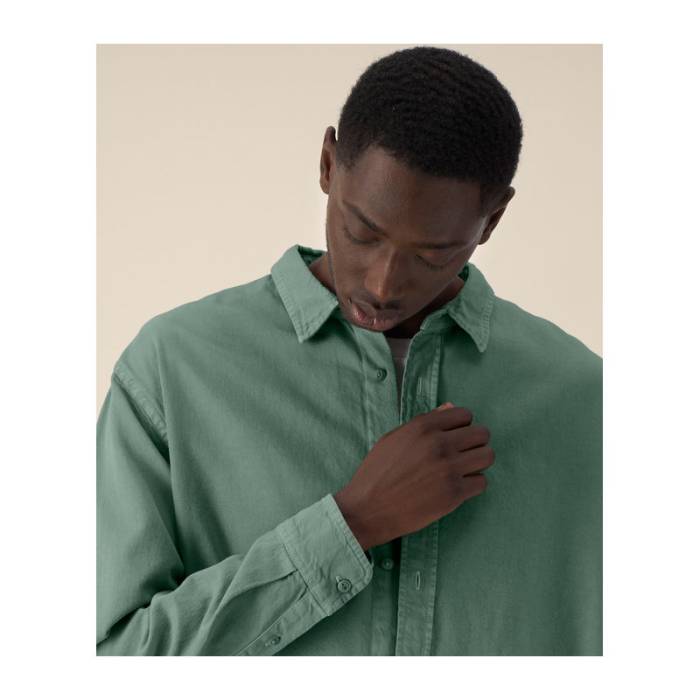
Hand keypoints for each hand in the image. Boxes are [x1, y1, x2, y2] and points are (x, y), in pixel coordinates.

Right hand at [334, 402, 493, 550]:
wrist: (368, 509)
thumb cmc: (377, 472)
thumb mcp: (394, 438)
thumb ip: (424, 422)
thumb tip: (450, 408)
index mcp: (423, 427)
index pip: (465, 415)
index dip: (462, 426)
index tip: (455, 437)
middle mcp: (439, 444)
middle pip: (482, 434)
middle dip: (474, 443)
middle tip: (462, 454)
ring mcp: (448, 469)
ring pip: (487, 456)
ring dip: (478, 462)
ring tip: (463, 469)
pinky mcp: (454, 494)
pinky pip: (482, 482)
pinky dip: (472, 485)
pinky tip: (457, 486)